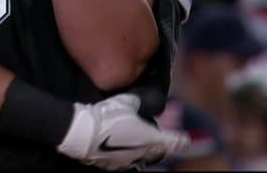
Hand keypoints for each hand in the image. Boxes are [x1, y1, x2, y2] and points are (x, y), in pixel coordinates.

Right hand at [57, 93, 187, 170]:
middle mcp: (140, 153)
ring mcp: (126, 161)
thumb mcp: (125, 101)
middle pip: (157, 153)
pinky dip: (130, 156)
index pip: (170, 141)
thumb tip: (141, 101)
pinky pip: (126, 162)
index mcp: (148, 138)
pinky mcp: (112, 166)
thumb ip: (137, 102)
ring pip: (142, 160)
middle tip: (166, 143)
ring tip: (145, 147)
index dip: (179, 140)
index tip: (185, 140)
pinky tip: (124, 151)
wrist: (82, 133)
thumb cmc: (106, 116)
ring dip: (146, 153)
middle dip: (162, 147)